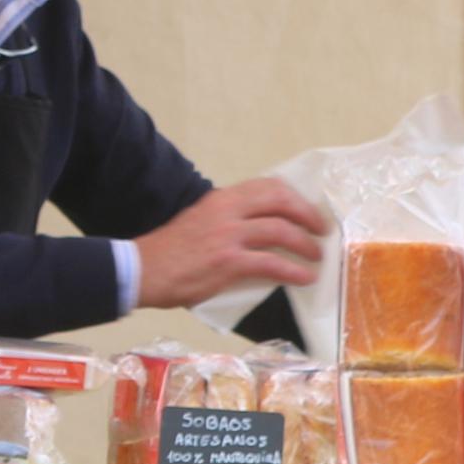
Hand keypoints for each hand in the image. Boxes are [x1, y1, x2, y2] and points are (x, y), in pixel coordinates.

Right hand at [133, 177, 327, 309]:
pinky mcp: (228, 262)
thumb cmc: (169, 252)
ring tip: (316, 257)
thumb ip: (226, 220)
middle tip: (321, 230)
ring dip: (306, 245)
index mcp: (220, 199)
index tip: (307, 210)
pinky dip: (294, 270)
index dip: (294, 196)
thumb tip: (259, 232)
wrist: (142, 270)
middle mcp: (226, 211)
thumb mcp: (199, 221)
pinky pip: (272, 263)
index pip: (267, 186)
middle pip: (280, 202)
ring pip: (281, 231)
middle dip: (307, 215)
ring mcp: (228, 236)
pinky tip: (303, 277)